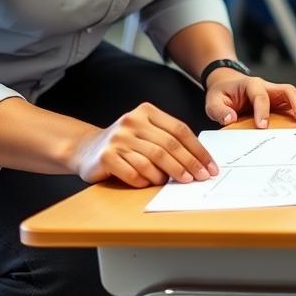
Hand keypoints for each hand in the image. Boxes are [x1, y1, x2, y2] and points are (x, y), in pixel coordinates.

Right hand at [71, 102, 216, 187]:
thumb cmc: (125, 144)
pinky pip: (134, 173)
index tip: (210, 166)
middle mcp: (131, 121)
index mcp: (146, 112)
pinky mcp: (106, 157)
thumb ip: (168, 139)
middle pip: (168, 145)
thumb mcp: (146, 133)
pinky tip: (152, 183)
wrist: (86, 149)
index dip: (198, 150)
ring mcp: (117, 139)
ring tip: (180, 181)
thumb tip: (200, 161)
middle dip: (189, 163)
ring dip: (170, 174)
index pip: (179, 130)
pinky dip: (147, 181)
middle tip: (201, 177)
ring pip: (153, 159)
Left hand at [204, 69, 295, 127]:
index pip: (260, 96)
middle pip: (287, 89)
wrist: (227, 83)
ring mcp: (275, 92)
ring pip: (295, 94)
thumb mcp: (213, 101)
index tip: (263, 126)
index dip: (262, 110)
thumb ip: (219, 110)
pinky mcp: (280, 99)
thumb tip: (230, 118)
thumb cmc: (222, 93)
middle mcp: (267, 86)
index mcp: (251, 85)